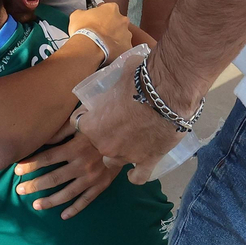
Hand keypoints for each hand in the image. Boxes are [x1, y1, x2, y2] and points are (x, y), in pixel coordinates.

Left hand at [14, 129, 121, 218]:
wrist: (129, 136)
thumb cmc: (100, 127)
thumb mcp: (80, 122)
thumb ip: (61, 130)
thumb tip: (41, 137)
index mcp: (75, 148)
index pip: (47, 158)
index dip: (31, 165)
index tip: (17, 171)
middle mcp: (82, 165)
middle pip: (54, 178)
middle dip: (34, 185)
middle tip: (19, 191)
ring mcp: (92, 177)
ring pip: (68, 193)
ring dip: (50, 200)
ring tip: (36, 205)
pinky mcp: (102, 185)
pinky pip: (86, 200)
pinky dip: (75, 209)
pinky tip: (63, 215)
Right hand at [68, 2, 131, 62]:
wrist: (89, 48)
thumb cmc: (83, 29)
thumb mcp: (77, 15)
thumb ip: (83, 13)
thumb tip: (83, 15)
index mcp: (111, 8)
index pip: (108, 8)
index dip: (101, 15)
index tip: (96, 20)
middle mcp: (122, 20)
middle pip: (117, 22)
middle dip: (110, 26)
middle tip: (100, 33)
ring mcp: (126, 34)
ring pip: (122, 35)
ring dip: (114, 38)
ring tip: (103, 45)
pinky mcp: (127, 47)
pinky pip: (122, 48)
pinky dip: (117, 50)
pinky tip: (108, 52)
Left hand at [75, 49, 189, 183]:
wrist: (166, 93)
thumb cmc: (139, 79)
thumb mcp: (119, 75)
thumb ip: (116, 78)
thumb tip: (124, 67)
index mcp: (92, 124)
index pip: (78, 125)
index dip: (86, 118)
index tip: (92, 114)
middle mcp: (104, 144)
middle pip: (96, 144)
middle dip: (104, 136)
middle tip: (117, 124)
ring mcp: (125, 155)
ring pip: (113, 162)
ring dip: (118, 153)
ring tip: (128, 143)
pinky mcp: (147, 161)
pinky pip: (138, 177)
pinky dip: (136, 175)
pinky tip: (135, 173)